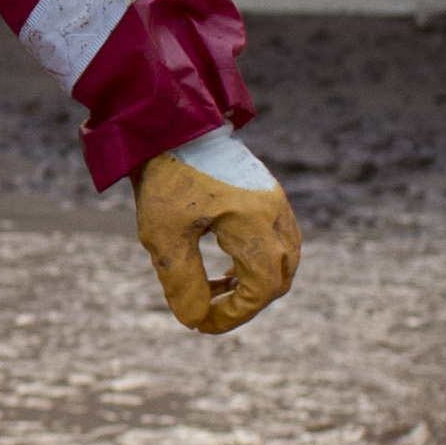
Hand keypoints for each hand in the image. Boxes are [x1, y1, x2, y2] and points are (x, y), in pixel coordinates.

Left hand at [131, 128, 300, 336]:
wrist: (170, 122)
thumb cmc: (165, 176)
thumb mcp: (163, 234)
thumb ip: (182, 280)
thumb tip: (194, 320)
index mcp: (255, 224)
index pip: (261, 289)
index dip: (233, 315)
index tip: (201, 323)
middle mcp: (274, 213)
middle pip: (279, 277)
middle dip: (246, 303)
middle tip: (209, 312)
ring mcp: (275, 201)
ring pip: (283, 259)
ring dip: (254, 282)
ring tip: (216, 289)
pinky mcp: (266, 193)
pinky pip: (276, 239)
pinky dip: (257, 260)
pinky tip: (226, 267)